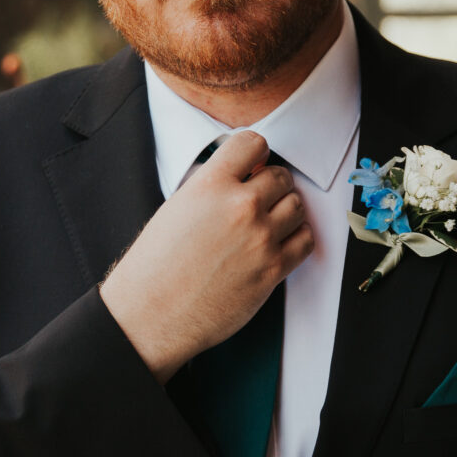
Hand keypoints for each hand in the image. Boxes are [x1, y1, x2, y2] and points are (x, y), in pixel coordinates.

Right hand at [100, 130, 312, 382]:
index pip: (253, 143)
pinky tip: (279, 243)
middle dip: (271, 185)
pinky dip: (297, 238)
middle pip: (281, 176)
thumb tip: (244, 174)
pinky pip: (305, 241)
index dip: (255, 154)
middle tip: (259, 200)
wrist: (151, 313)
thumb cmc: (156, 265)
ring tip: (268, 223)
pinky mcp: (273, 270)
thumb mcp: (177, 207)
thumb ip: (212, 186)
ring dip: (286, 211)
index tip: (253, 166)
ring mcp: (260, 238)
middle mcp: (239, 206)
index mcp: (210, 185)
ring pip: (297, 206)